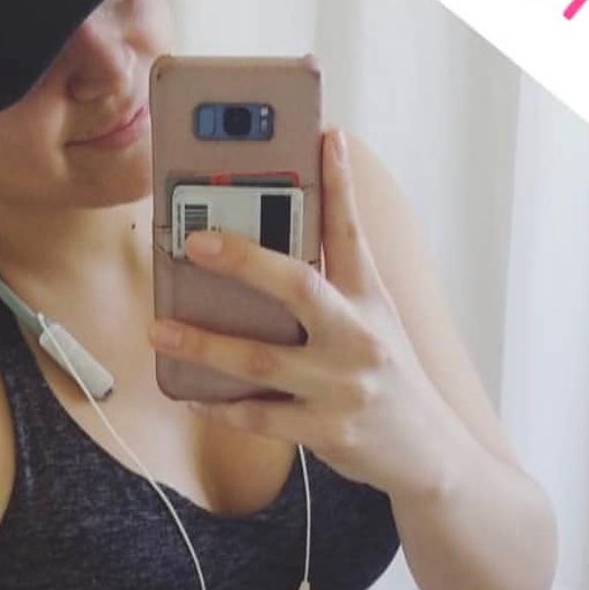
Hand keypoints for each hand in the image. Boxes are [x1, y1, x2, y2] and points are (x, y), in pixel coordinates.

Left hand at [147, 127, 440, 494]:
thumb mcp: (376, 324)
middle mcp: (360, 338)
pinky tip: (188, 392)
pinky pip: (257, 414)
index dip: (340, 182)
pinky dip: (217, 404)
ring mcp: (343, 386)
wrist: (430, 455)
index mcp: (372, 301)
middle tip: (194, 241)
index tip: (326, 134)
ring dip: (202, 343)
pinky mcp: (327, 431)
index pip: (354, 232)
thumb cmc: (389, 379)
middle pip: (298, 286)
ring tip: (158, 329)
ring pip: (260, 359)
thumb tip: (271, 254)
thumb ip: (335, 290)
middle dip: (243, 260)